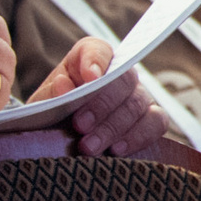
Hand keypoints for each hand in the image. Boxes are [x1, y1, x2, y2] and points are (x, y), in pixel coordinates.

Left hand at [29, 38, 165, 156]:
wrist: (60, 137)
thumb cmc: (52, 114)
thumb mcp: (44, 103)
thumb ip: (52, 93)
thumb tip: (64, 84)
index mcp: (88, 60)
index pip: (98, 50)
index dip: (96, 61)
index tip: (89, 78)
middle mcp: (119, 74)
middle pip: (123, 79)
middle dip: (102, 105)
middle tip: (80, 126)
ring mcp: (138, 95)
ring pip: (138, 104)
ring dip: (113, 128)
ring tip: (89, 147)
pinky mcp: (151, 118)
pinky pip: (156, 123)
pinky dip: (138, 137)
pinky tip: (117, 150)